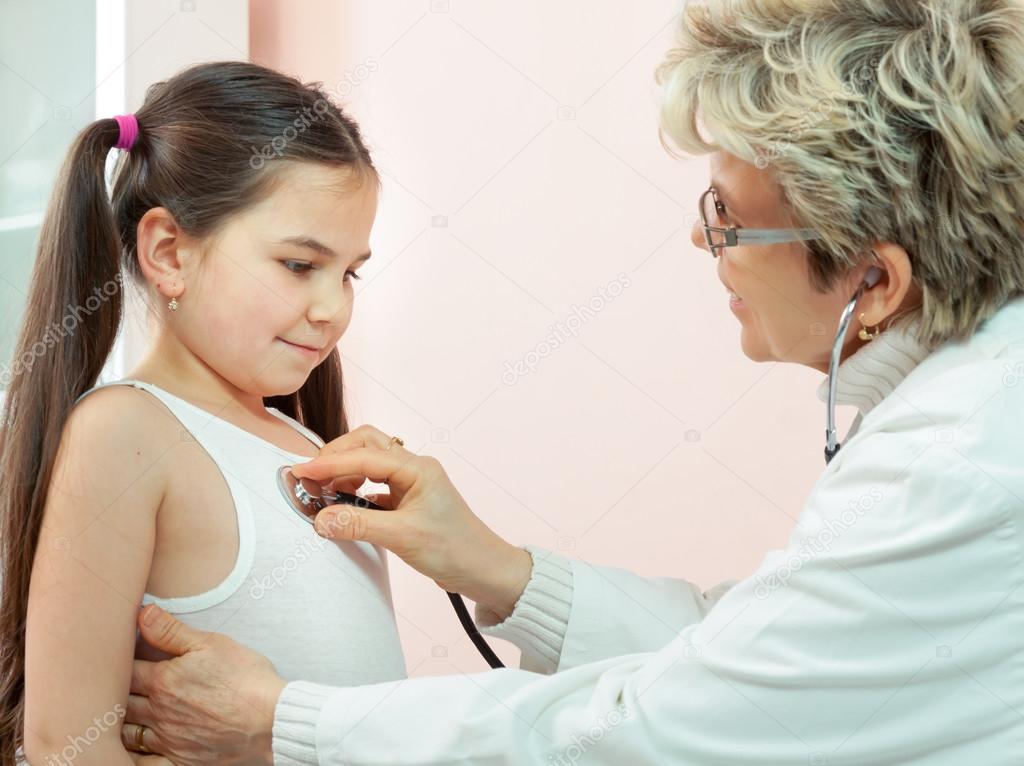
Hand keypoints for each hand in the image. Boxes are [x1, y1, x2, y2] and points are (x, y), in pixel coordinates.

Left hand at [121, 604, 286, 765]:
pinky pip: (143, 762)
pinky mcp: (179, 760)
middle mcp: (159, 712)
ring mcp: (168, 739)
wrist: (271, 719)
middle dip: (116, 693)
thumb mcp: (211, 644)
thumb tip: (142, 613)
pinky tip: (135, 747)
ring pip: (127, 733)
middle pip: (121, 702)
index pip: (126, 670)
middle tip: (114, 685)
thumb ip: (172, 631)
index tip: (119, 658)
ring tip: (124, 711)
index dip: (120, 662)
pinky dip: (134, 755)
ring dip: (122, 721)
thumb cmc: (246, 678)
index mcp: (164, 681)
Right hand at [290, 425, 532, 616]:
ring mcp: (412, 485)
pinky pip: (375, 487)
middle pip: (367, 446)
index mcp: (418, 468)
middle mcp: (414, 470)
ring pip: (370, 465)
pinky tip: (343, 507)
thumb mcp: (402, 537)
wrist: (482, 570)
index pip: (364, 456)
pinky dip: (355, 492)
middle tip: (310, 478)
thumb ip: (359, 524)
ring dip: (345, 473)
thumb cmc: (454, 549)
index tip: (301, 472)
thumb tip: (320, 518)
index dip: (330, 463)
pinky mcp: (408, 502)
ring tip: (324, 493)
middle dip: (336, 458)